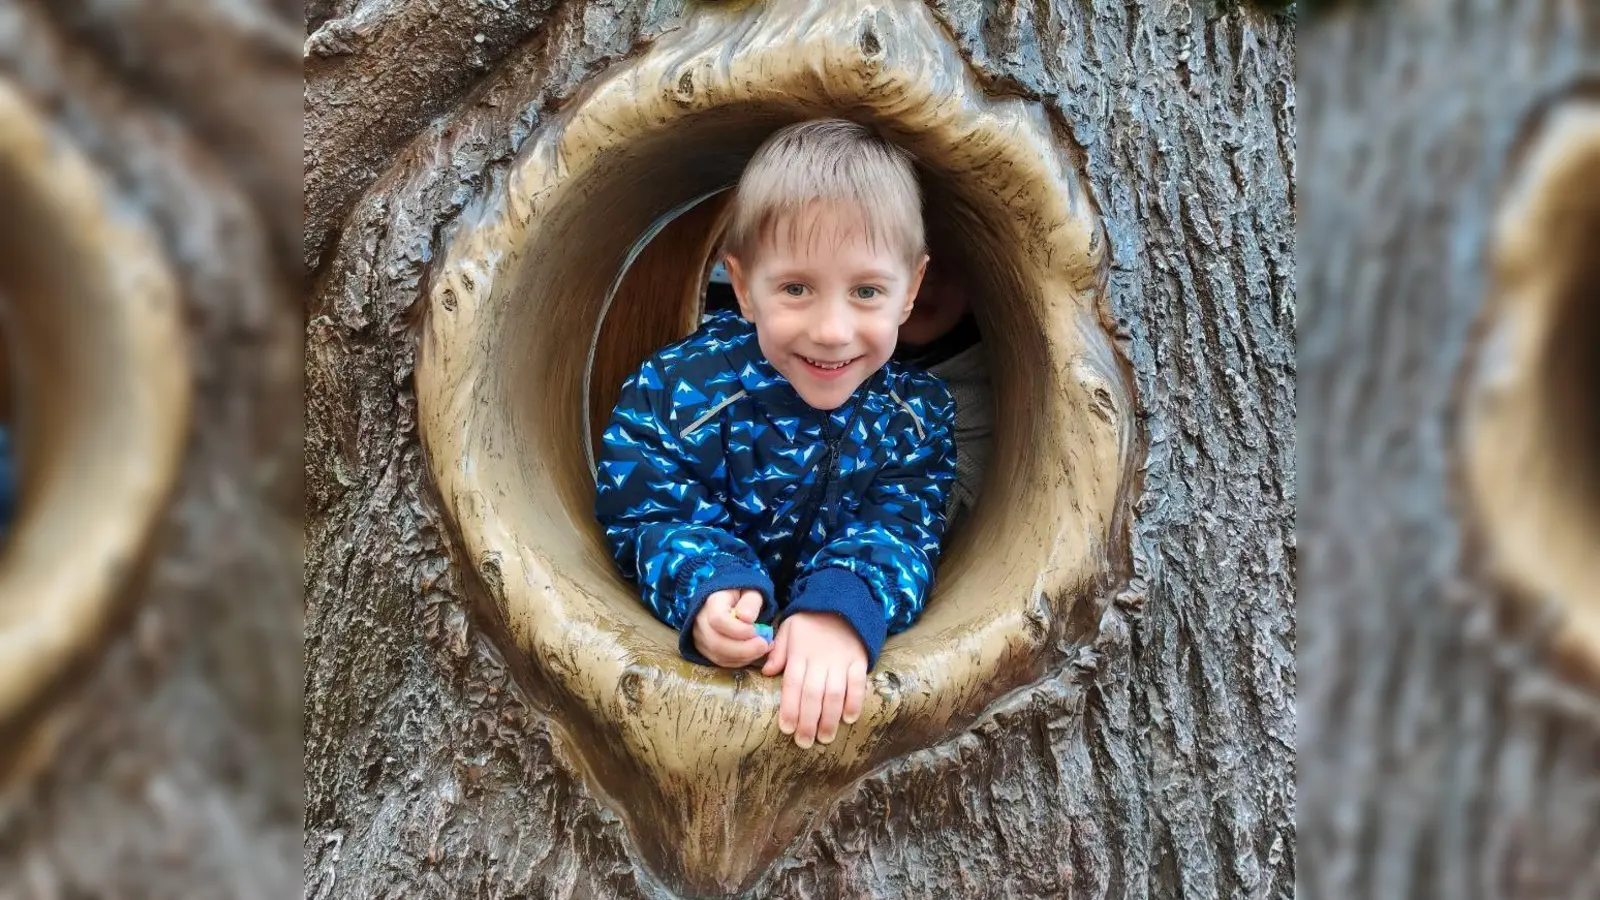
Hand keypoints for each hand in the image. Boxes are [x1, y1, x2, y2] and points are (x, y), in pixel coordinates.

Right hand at [692, 589, 769, 667]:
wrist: (729, 600)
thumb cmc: (742, 594)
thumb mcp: (751, 590)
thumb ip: (751, 602)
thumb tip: (747, 619)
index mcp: (711, 603)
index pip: (718, 620)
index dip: (738, 630)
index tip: (756, 630)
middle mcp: (700, 622)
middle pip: (716, 643)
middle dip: (744, 649)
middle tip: (765, 645)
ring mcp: (701, 638)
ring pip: (719, 656)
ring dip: (745, 656)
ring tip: (764, 646)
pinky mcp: (706, 650)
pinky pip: (722, 661)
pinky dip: (741, 661)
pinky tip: (755, 652)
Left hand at [760, 612, 866, 747]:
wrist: (842, 602)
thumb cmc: (811, 620)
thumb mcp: (789, 629)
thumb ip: (778, 651)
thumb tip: (767, 672)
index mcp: (800, 654)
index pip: (792, 685)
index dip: (790, 708)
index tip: (787, 729)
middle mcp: (819, 660)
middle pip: (813, 694)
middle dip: (808, 721)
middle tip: (805, 742)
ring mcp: (841, 661)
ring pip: (834, 693)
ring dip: (830, 718)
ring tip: (825, 737)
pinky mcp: (858, 660)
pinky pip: (858, 683)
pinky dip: (854, 701)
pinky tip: (849, 718)